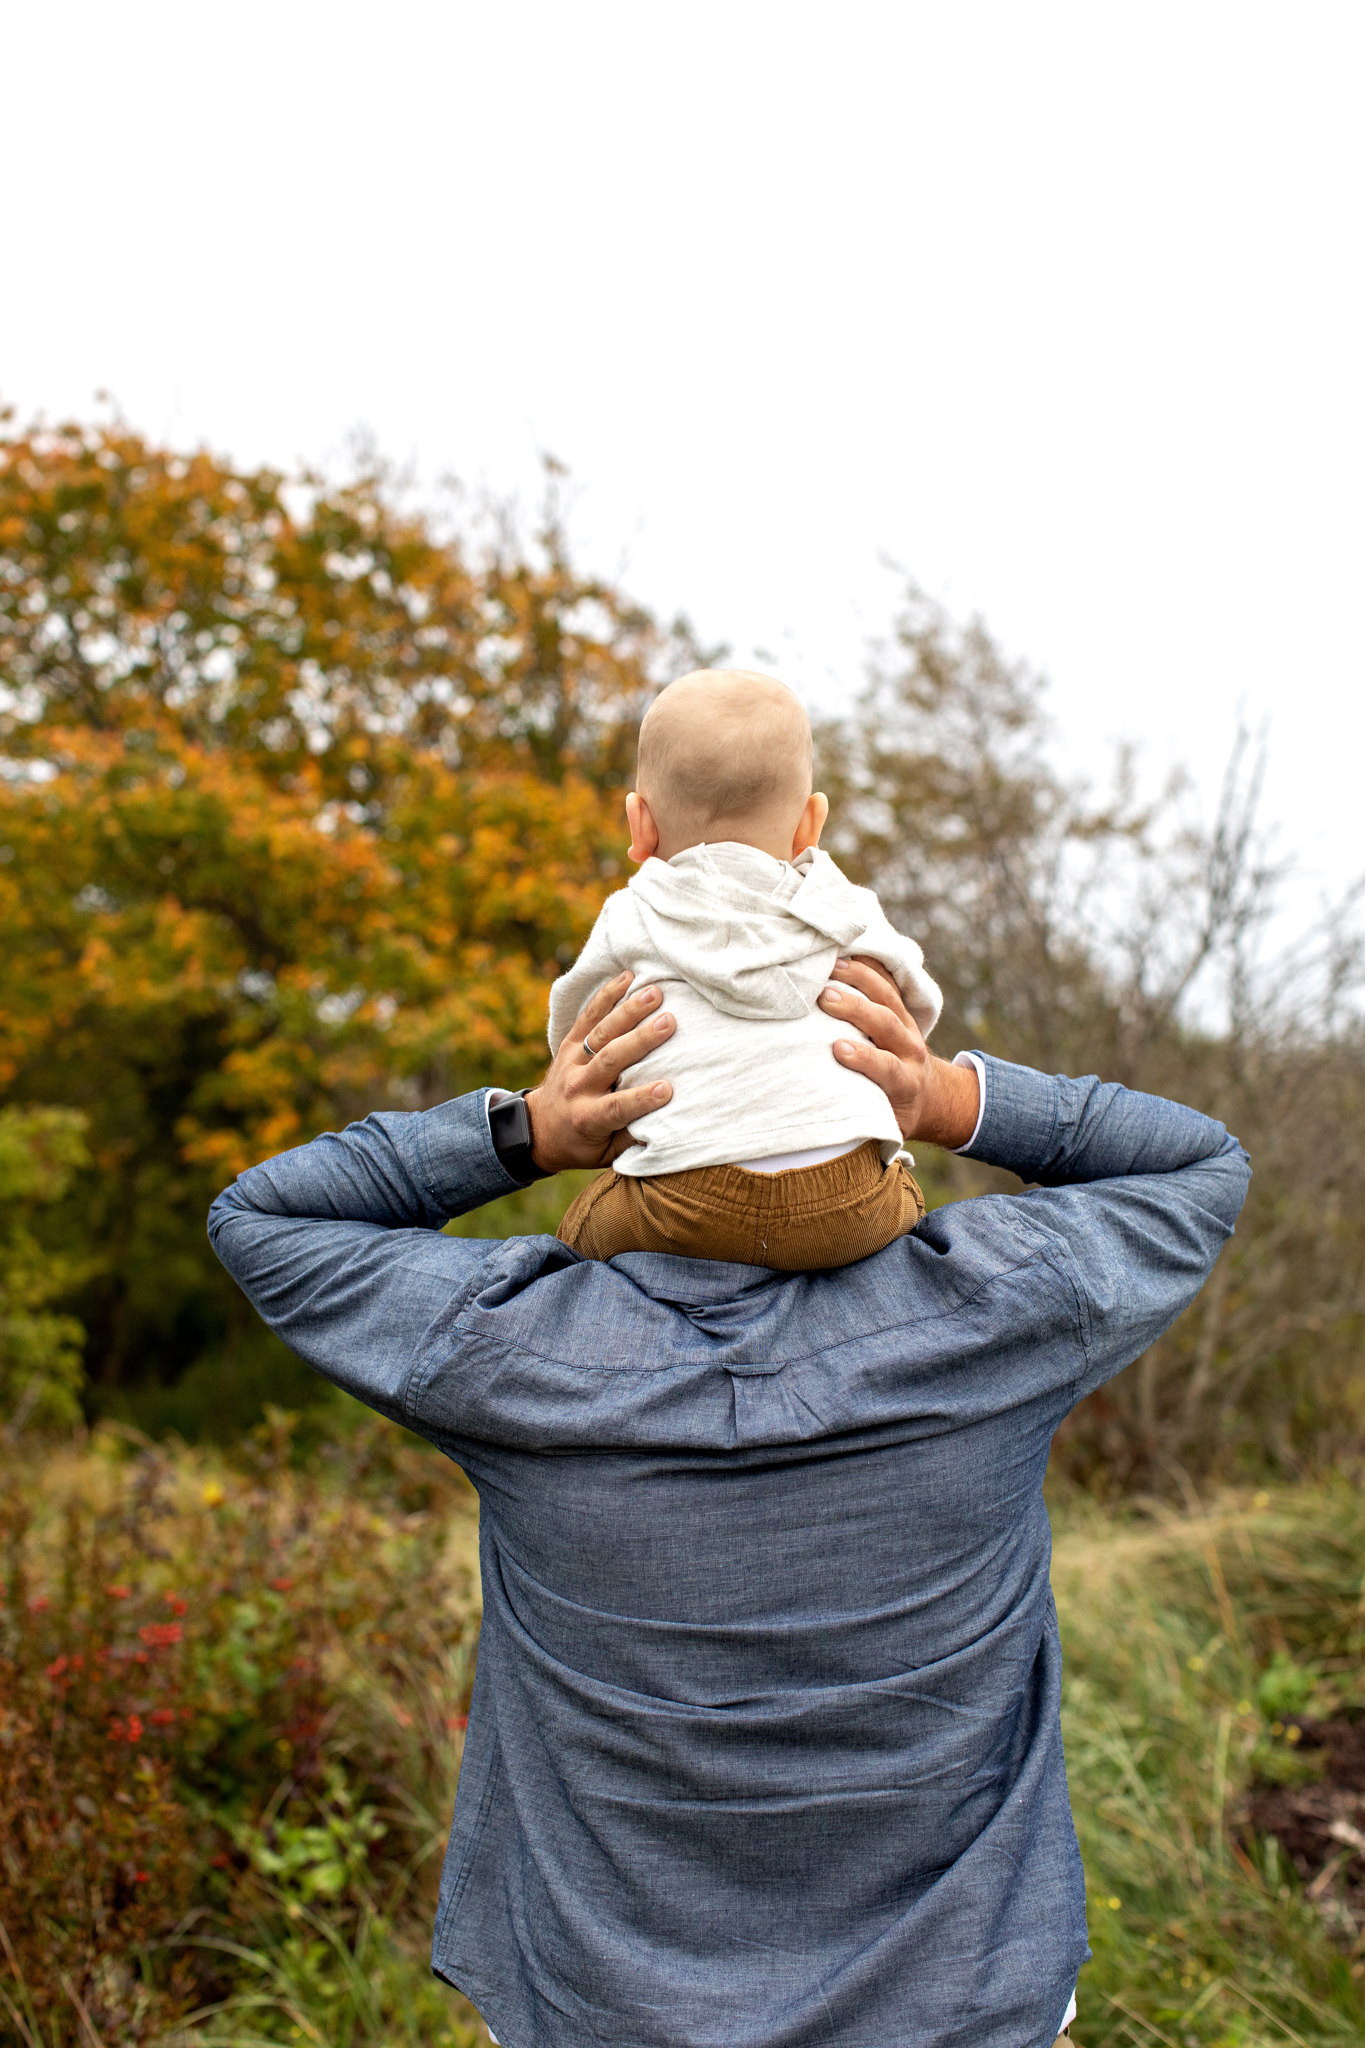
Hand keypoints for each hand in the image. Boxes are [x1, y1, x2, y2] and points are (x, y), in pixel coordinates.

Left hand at [525, 972, 675, 1171]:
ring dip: (629, 1010)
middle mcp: (577, 1087)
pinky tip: (628, 977)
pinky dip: (607, 994)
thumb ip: (633, 1140)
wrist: (538, 1128)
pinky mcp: (569, 1043)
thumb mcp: (606, 1154)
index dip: (642, 1098)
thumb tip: (668, 1126)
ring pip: (600, 1032)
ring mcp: (571, 1061)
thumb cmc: (583, 1143)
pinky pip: (587, 1015)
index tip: (668, 1088)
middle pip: (610, 1060)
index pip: (617, 1107)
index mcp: (588, 1118)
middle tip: (669, 1022)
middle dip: (640, 1040)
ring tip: (655, 992)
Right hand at [817, 957, 978, 1148]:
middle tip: (824, 997)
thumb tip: (826, 1136)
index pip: (888, 1068)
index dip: (866, 1058)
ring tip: (830, 965)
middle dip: (857, 1008)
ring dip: (860, 979)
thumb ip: (864, 1124)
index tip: (838, 1049)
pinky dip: (867, 966)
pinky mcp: (903, 1010)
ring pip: (889, 995)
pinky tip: (843, 952)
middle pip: (888, 1022)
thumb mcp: (885, 1127)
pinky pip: (888, 982)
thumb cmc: (895, 1114)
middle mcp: (911, 1051)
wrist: (931, 1095)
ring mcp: (908, 1026)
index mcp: (907, 1083)